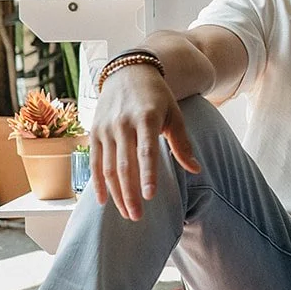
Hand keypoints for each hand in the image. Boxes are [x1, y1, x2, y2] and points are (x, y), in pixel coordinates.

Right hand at [91, 65, 200, 220]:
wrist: (128, 72)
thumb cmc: (157, 97)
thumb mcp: (174, 114)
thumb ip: (182, 144)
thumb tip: (196, 169)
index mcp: (147, 118)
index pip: (147, 151)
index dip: (148, 174)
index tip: (150, 196)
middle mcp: (123, 124)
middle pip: (125, 164)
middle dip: (130, 193)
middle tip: (137, 217)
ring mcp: (106, 129)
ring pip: (109, 167)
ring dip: (116, 193)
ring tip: (127, 213)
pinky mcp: (94, 132)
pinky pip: (95, 162)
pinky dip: (97, 183)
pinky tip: (103, 201)